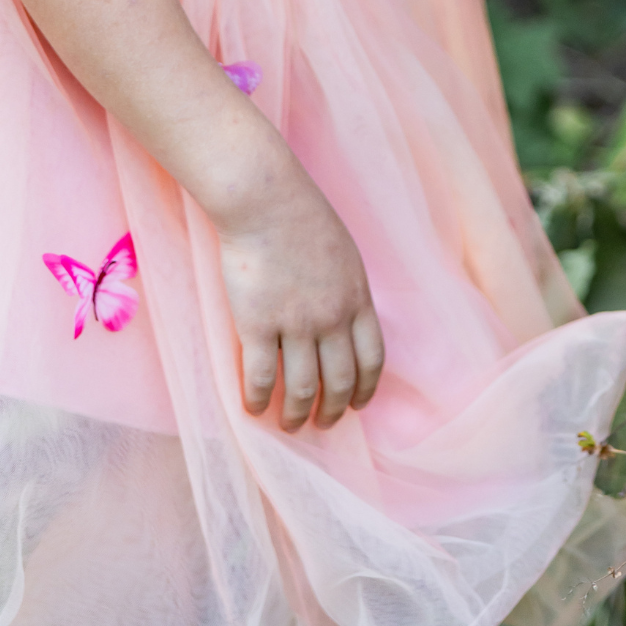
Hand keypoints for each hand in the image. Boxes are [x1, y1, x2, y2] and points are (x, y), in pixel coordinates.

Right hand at [217, 169, 384, 429]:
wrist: (265, 200)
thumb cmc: (302, 217)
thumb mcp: (344, 254)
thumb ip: (347, 291)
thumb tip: (346, 324)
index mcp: (357, 298)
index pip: (372, 359)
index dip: (366, 389)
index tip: (358, 405)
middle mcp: (332, 318)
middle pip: (340, 381)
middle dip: (332, 410)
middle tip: (321, 424)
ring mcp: (296, 323)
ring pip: (301, 388)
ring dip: (296, 414)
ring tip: (289, 425)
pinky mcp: (258, 325)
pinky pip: (260, 378)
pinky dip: (257, 400)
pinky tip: (253, 409)